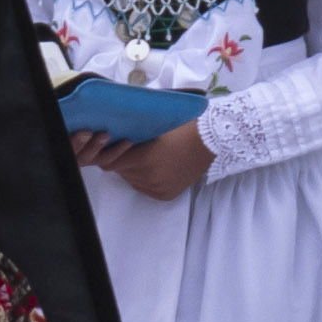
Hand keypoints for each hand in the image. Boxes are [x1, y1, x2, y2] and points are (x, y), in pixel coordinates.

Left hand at [78, 123, 215, 200]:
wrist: (210, 140)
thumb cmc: (182, 127)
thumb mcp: (152, 128)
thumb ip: (131, 137)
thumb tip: (112, 141)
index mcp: (144, 158)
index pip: (111, 163)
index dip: (111, 153)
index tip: (113, 145)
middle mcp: (149, 177)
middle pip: (121, 172)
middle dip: (123, 161)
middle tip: (131, 149)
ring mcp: (159, 188)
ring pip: (133, 181)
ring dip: (134, 171)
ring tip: (146, 158)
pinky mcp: (167, 194)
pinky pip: (147, 189)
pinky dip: (146, 180)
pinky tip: (155, 168)